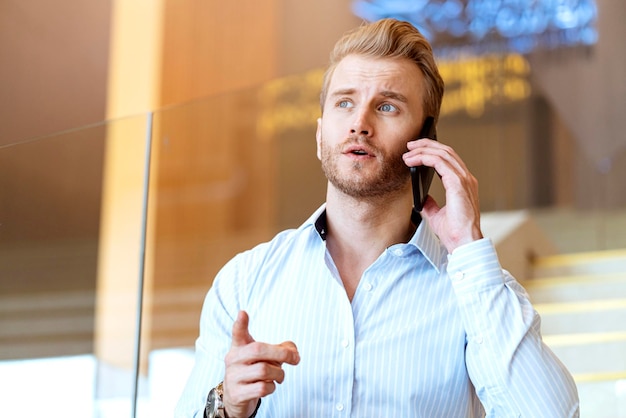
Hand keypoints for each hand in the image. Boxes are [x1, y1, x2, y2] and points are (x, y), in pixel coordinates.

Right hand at [223, 311, 299, 417]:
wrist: (236, 398)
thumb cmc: (254, 372)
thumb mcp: (266, 358)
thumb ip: (281, 349)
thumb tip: (293, 351)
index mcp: (239, 347)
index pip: (238, 333)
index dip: (240, 323)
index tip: (243, 313)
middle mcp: (233, 359)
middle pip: (258, 349)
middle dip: (281, 353)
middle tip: (296, 359)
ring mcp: (233, 377)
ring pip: (263, 370)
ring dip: (279, 374)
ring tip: (279, 376)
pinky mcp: (237, 394)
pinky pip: (262, 388)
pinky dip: (272, 387)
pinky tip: (269, 386)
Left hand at [404, 138, 482, 252]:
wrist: (463, 242)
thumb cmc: (454, 232)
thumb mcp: (437, 215)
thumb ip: (430, 204)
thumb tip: (422, 198)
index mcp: (463, 184)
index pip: (449, 159)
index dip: (433, 151)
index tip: (416, 151)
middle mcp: (466, 179)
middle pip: (447, 151)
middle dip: (427, 145)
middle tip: (410, 145)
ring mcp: (464, 180)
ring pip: (443, 154)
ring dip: (423, 150)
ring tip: (408, 152)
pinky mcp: (458, 183)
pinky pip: (439, 162)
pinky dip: (424, 157)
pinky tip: (412, 160)